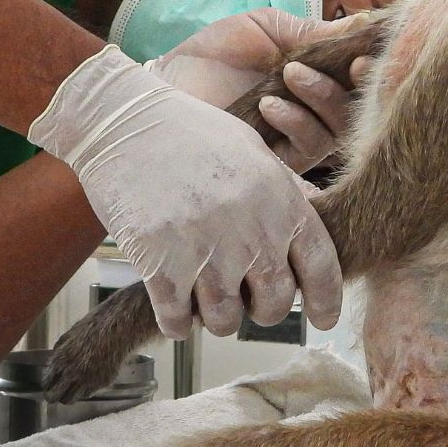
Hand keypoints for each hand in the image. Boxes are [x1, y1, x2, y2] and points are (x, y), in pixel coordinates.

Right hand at [29, 45, 340, 337]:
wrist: (122, 123)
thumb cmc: (189, 132)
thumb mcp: (255, 153)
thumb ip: (288, 192)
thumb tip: (316, 220)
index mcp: (281, 202)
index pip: (321, 269)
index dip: (325, 303)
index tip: (322, 319)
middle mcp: (251, 232)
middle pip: (274, 307)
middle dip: (262, 310)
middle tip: (244, 296)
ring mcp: (206, 253)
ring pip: (226, 322)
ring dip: (216, 316)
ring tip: (203, 293)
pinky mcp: (161, 269)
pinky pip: (178, 323)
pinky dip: (175, 320)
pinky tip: (172, 300)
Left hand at [148, 9, 372, 170]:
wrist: (167, 87)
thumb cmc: (213, 55)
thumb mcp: (266, 29)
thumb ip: (314, 31)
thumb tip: (366, 24)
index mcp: (317, 74)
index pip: (361, 74)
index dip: (376, 62)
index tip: (370, 48)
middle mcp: (316, 108)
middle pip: (362, 104)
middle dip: (363, 84)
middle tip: (353, 65)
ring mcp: (300, 137)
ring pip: (341, 127)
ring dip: (324, 97)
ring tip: (290, 75)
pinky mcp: (282, 163)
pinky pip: (311, 148)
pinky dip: (297, 122)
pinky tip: (271, 105)